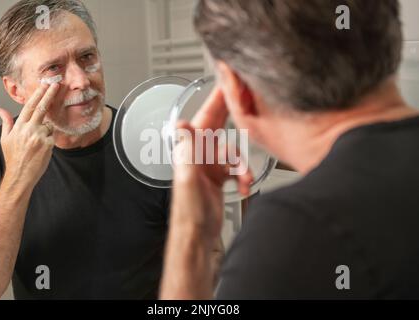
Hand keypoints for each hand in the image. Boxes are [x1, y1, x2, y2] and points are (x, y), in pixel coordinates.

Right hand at [0, 83, 59, 187]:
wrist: (20, 175)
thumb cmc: (13, 157)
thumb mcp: (6, 139)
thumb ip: (6, 122)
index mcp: (19, 126)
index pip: (30, 106)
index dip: (38, 94)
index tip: (44, 85)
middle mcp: (29, 129)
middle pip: (42, 108)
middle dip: (50, 94)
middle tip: (57, 84)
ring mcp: (40, 137)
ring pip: (49, 126)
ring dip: (46, 131)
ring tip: (37, 144)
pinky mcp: (48, 145)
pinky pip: (53, 137)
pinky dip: (49, 140)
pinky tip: (42, 149)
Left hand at [171, 86, 253, 239]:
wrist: (196, 234)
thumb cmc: (189, 211)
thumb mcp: (187, 180)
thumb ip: (187, 152)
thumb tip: (182, 125)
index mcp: (191, 151)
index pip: (205, 118)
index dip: (216, 99)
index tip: (226, 83)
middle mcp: (199, 155)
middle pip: (218, 125)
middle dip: (232, 113)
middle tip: (245, 99)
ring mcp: (209, 165)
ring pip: (232, 150)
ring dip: (242, 162)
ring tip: (244, 177)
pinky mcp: (218, 177)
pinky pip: (235, 167)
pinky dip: (242, 175)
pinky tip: (243, 185)